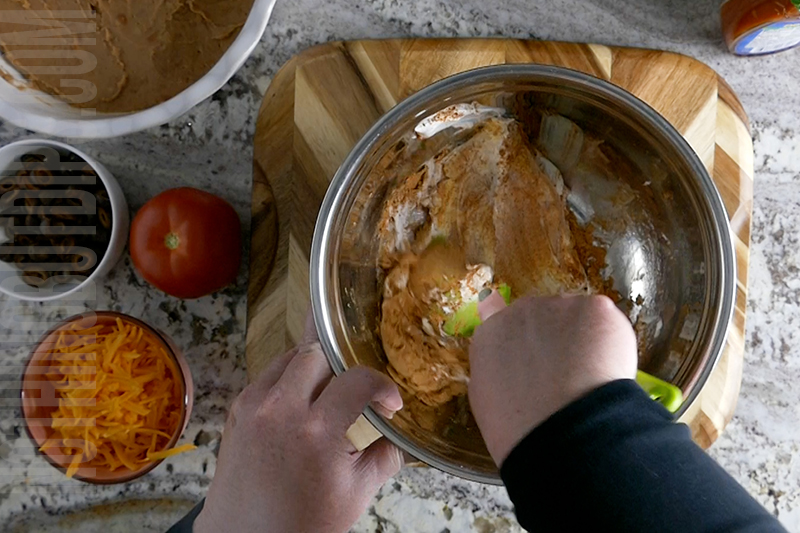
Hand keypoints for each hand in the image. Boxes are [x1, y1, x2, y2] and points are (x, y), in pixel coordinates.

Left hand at [195, 317, 403, 532]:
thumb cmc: (301, 523)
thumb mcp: (357, 493)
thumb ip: (385, 455)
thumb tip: (396, 431)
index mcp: (316, 432)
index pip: (358, 380)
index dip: (381, 386)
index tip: (388, 401)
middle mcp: (280, 410)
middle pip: (319, 353)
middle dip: (344, 366)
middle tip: (354, 390)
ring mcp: (253, 406)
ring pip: (291, 356)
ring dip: (315, 366)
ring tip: (327, 392)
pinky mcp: (237, 408)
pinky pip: (268, 374)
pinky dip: (289, 380)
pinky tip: (300, 403)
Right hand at [469, 294, 636, 464]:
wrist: (561, 431)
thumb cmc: (519, 430)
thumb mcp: (488, 400)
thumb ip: (496, 371)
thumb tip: (513, 366)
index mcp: (491, 334)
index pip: (498, 313)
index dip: (521, 332)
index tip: (533, 344)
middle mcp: (521, 310)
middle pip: (545, 316)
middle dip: (557, 338)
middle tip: (568, 376)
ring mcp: (559, 305)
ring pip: (578, 318)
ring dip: (586, 341)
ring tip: (590, 380)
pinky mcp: (595, 308)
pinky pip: (607, 324)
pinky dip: (612, 345)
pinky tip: (607, 373)